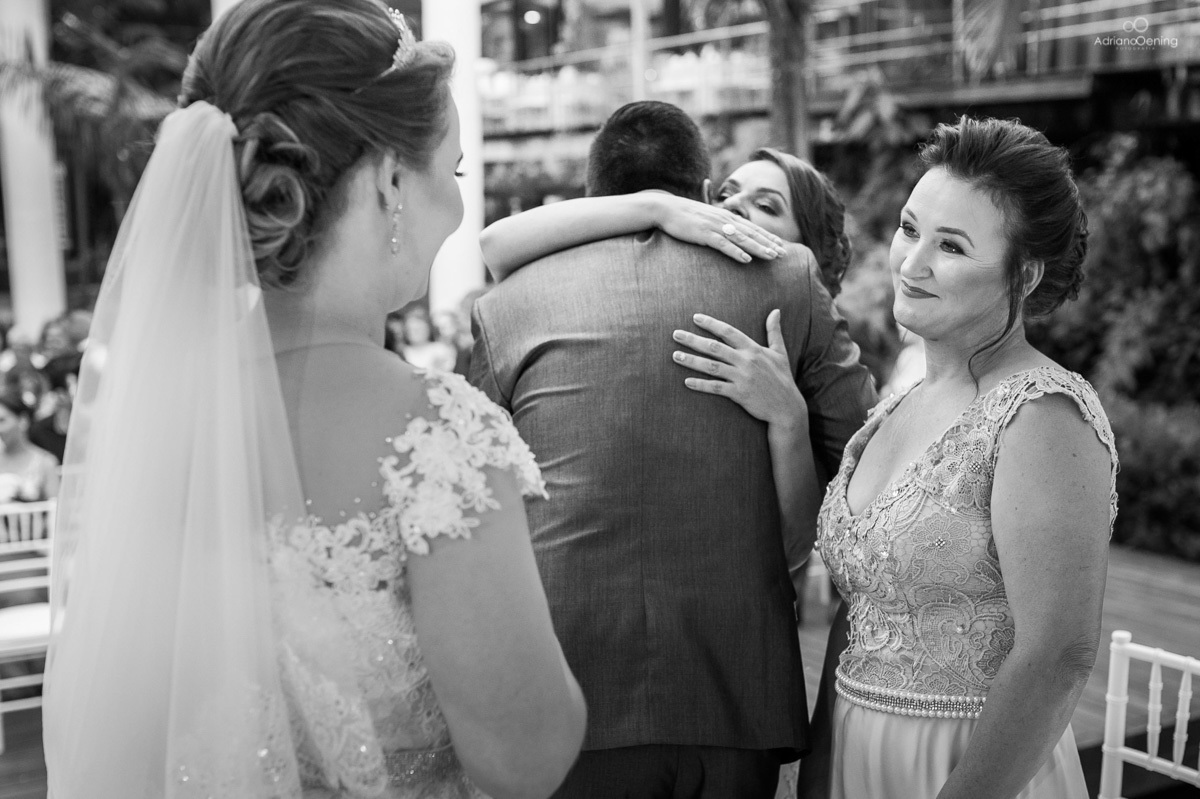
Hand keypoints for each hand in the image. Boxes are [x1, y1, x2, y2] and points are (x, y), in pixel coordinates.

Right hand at [646, 192, 786, 263]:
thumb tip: (726, 232)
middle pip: (751, 233)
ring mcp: (715, 226)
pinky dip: (736, 251)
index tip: (781, 246)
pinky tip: (746, 259)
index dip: (767, 237)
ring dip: (758, 248)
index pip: (752, 227)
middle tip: (784, 254)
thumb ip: (718, 223)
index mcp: (726, 216)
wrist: (665, 209)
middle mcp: (724, 219)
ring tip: (772, 257)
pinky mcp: (704, 234)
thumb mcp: (705, 218)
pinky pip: (723, 244)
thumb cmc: (684, 216)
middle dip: (769, 244)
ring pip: (742, 239)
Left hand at [672, 310, 807, 428]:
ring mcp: (742, 377)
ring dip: (692, 361)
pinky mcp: (739, 394)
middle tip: (675, 334)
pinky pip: (716, 388)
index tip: (695, 318)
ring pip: (712, 367)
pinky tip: (687, 382)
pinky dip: (701, 385)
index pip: (729, 332)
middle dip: (693, 340)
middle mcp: (746, 361)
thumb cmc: (782, 378)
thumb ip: (774, 331)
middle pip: (715, 347)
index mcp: (754, 349)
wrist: (787, 407)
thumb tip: (776, 310)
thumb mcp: (780, 352)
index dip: (711, 324)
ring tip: (675, 356)